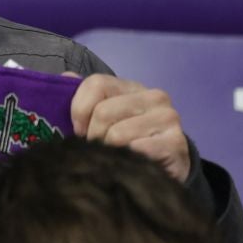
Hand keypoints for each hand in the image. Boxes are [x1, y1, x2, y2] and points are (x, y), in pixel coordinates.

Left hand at [70, 73, 191, 183]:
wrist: (166, 166)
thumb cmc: (127, 139)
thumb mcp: (104, 116)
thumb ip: (84, 97)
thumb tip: (67, 77)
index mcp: (132, 86)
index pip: (96, 84)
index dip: (79, 109)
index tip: (79, 130)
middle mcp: (154, 97)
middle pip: (103, 111)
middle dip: (93, 135)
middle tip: (97, 147)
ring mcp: (168, 118)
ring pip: (117, 133)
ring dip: (108, 150)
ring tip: (114, 156)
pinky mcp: (176, 143)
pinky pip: (137, 149)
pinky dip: (126, 159)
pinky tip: (130, 163)